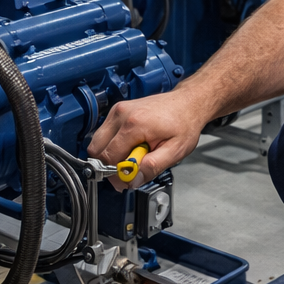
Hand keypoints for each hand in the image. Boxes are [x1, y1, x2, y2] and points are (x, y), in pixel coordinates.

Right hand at [87, 89, 212, 189]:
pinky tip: (132, 145)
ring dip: (110, 154)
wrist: (187, 103)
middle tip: (129, 169)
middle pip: (96, 150)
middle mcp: (121, 114)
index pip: (108, 157)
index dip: (114, 174)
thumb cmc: (184, 123)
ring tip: (133, 155)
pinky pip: (104, 134)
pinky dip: (113, 144)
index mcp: (134, 124)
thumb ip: (153, 167)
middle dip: (108, 165)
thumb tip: (132, 180)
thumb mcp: (175, 151)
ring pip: (98, 142)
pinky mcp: (118, 110)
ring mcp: (118, 110)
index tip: (126, 180)